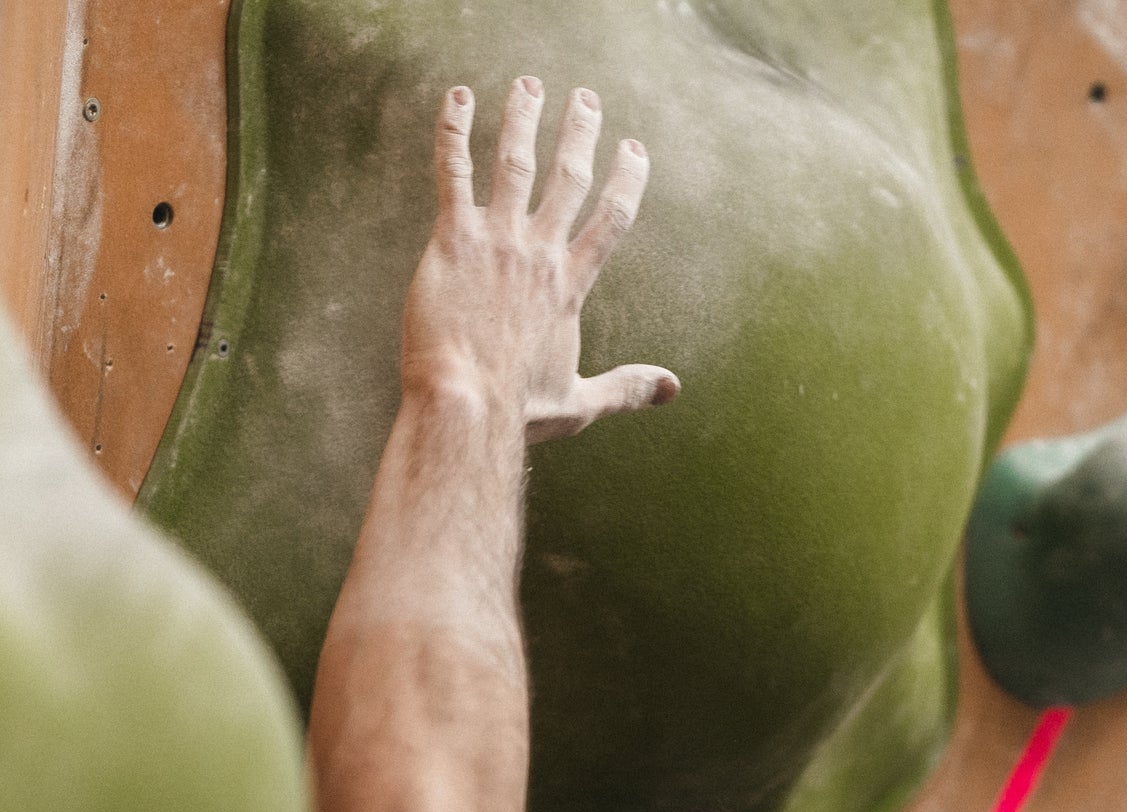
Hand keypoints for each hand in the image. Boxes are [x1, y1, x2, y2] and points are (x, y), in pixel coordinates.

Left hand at [405, 76, 678, 441]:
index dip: (625, 179)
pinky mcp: (454, 239)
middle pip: (568, 179)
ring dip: (524, 120)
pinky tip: (457, 98)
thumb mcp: (580, 402)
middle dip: (579, 135)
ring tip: (529, 87)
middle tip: (585, 101)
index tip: (633, 148)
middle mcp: (540, 253)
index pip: (610, 220)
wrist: (468, 406)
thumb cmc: (518, 409)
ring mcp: (498, 241)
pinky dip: (454, 131)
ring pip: (515, 163)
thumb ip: (627, 387)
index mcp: (569, 285)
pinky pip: (454, 172)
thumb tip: (673, 389)